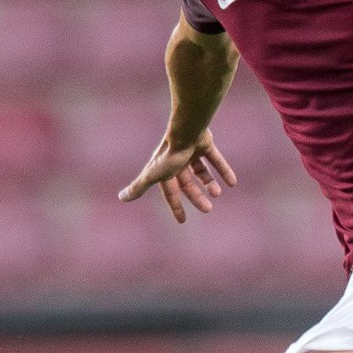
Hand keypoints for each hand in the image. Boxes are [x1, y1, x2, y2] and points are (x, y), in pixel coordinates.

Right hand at [119, 130, 236, 222]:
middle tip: (207, 209)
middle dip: (196, 196)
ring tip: (217, 194)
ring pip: (201, 170)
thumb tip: (120, 198)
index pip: (170, 192)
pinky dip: (223, 170)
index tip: (182, 221)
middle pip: (187, 183)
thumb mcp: (153, 175)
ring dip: (209, 182)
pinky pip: (215, 159)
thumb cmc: (170, 155)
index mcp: (165, 169)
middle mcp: (177, 161)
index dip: (176, 206)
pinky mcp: (205, 144)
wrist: (186, 131)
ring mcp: (191, 151)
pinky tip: (232, 182)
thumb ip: (139, 187)